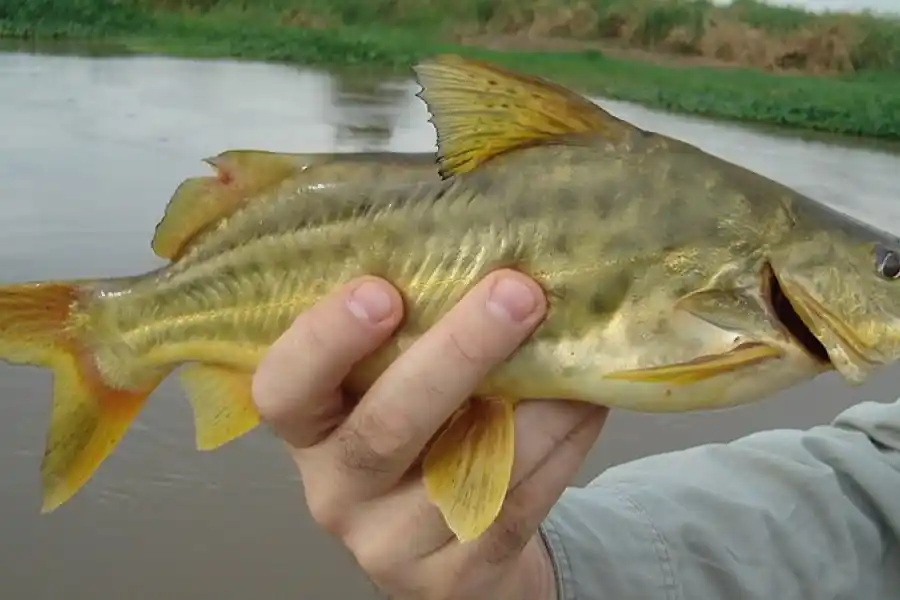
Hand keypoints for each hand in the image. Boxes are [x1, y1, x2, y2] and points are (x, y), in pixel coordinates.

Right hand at [252, 269, 608, 599]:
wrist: (443, 553)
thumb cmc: (419, 441)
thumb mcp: (389, 390)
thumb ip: (411, 339)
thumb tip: (492, 252)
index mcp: (310, 430)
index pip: (283, 389)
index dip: (324, 341)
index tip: (380, 291)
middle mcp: (336, 491)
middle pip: (384, 428)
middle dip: (456, 354)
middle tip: (517, 293)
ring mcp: (391, 545)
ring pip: (465, 473)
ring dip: (532, 404)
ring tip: (573, 346)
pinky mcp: (454, 580)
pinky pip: (513, 507)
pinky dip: (558, 447)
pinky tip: (585, 403)